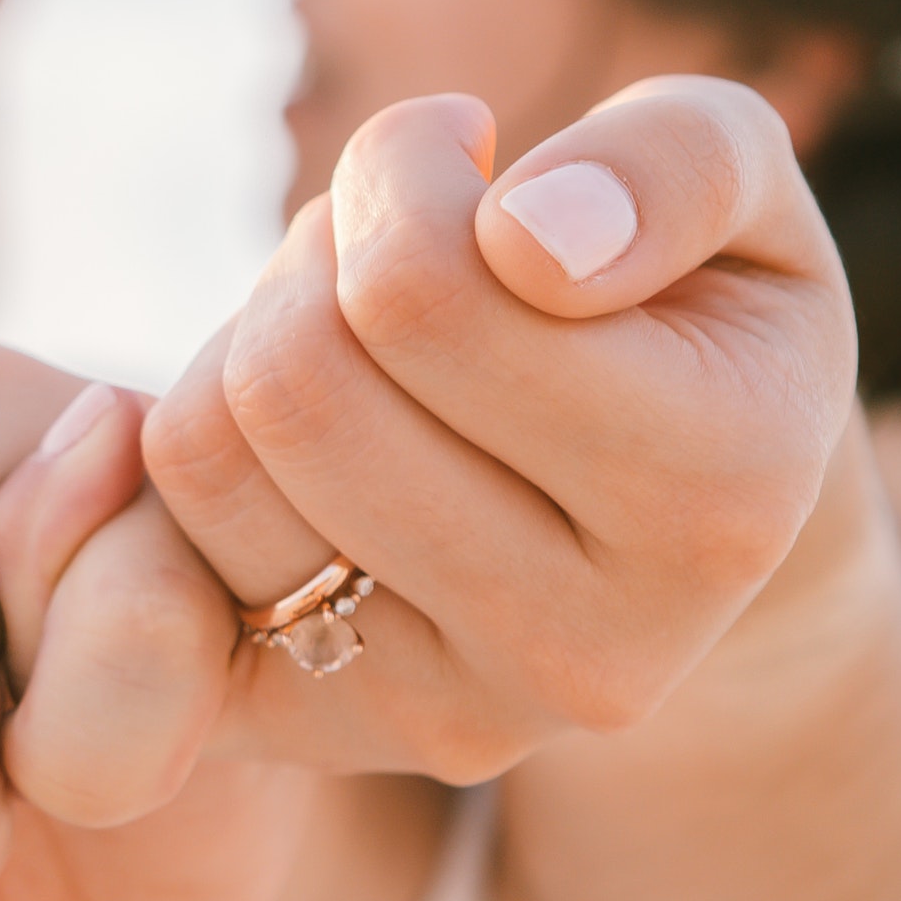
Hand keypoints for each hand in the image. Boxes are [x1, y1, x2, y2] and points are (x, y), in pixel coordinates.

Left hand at [0, 78, 858, 821]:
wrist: (688, 521)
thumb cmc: (697, 305)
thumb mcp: (747, 185)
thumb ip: (676, 166)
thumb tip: (534, 238)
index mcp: (715, 499)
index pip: (420, 290)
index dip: (405, 173)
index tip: (472, 161)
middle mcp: (588, 649)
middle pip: (297, 380)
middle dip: (321, 261)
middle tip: (402, 251)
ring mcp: (450, 718)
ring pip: (210, 460)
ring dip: (254, 342)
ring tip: (366, 332)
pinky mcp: (325, 739)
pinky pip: (154, 559)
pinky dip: (199, 443)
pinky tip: (304, 424)